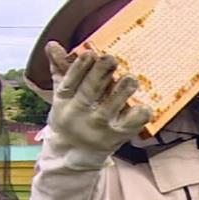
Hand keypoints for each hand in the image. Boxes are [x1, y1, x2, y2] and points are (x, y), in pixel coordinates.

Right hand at [43, 42, 152, 169]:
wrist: (73, 154)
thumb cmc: (71, 117)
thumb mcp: (62, 96)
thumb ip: (60, 69)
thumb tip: (52, 45)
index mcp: (64, 102)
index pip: (69, 84)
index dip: (78, 69)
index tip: (89, 53)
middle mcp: (79, 116)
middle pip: (88, 93)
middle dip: (99, 75)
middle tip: (112, 59)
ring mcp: (98, 129)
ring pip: (109, 109)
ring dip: (120, 93)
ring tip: (131, 79)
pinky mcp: (115, 138)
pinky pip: (128, 128)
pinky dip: (137, 117)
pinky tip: (146, 106)